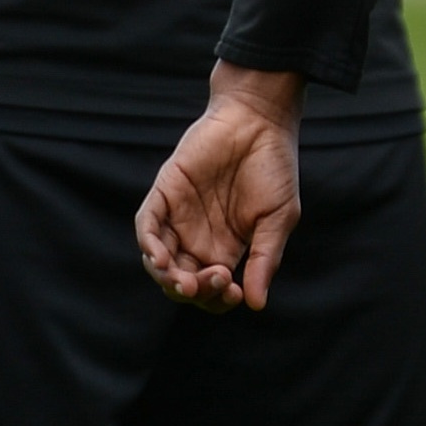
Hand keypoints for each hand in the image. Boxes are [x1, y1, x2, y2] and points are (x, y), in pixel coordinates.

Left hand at [138, 62, 307, 310]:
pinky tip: (160, 258)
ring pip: (159, 261)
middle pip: (182, 281)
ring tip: (183, 279)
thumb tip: (256, 304)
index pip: (212, 290)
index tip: (236, 291)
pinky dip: (148, 245)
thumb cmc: (275, 167)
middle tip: (211, 282)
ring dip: (167, 277)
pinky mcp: (164, 193)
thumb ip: (266, 258)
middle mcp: (198, 237)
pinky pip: (146, 226)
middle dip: (193, 291)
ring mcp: (178, 217)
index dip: (219, 299)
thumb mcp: (279, 218)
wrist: (260, 121)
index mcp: (227, 248)